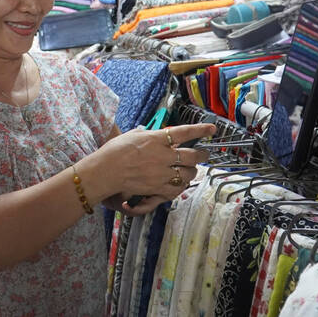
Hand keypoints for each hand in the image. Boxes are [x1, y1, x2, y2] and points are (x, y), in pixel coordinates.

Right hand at [98, 123, 213, 208]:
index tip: (211, 128)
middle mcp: (163, 155)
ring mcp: (162, 173)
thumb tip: (154, 133)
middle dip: (202, 155)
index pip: (185, 132)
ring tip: (191, 169)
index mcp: (157, 139)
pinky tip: (180, 182)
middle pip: (192, 155)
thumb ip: (148, 134)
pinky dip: (181, 184)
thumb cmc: (115, 150)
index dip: (201, 130)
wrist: (106, 170)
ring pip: (189, 173)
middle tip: (204, 154)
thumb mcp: (133, 134)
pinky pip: (178, 187)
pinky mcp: (158, 187)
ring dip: (193, 171)